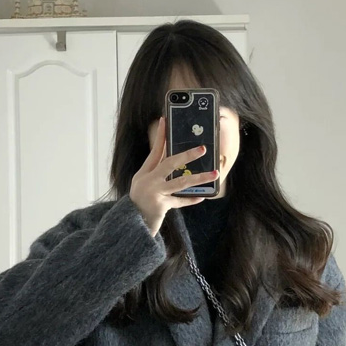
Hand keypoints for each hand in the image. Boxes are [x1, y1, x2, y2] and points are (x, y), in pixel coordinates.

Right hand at [129, 116, 218, 236]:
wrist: (131, 224)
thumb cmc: (140, 205)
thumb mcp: (146, 186)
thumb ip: (159, 175)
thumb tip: (177, 161)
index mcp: (144, 173)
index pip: (155, 151)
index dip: (161, 136)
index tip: (165, 121)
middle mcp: (147, 180)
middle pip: (169, 163)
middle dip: (187, 155)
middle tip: (202, 148)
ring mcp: (154, 193)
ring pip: (180, 182)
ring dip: (199, 178)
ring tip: (214, 174)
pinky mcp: (160, 206)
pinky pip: (180, 202)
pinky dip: (190, 200)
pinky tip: (202, 196)